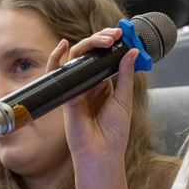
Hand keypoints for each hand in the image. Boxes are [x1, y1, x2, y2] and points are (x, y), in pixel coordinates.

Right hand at [58, 28, 137, 188]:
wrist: (102, 155)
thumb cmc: (114, 133)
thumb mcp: (124, 100)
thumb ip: (125, 75)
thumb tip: (132, 51)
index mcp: (103, 84)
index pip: (103, 57)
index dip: (111, 44)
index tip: (123, 34)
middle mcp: (88, 84)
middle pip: (89, 53)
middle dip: (101, 39)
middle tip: (115, 34)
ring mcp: (76, 88)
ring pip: (76, 57)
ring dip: (90, 43)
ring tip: (106, 39)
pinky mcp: (66, 95)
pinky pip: (57, 73)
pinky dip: (56, 57)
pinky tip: (63, 46)